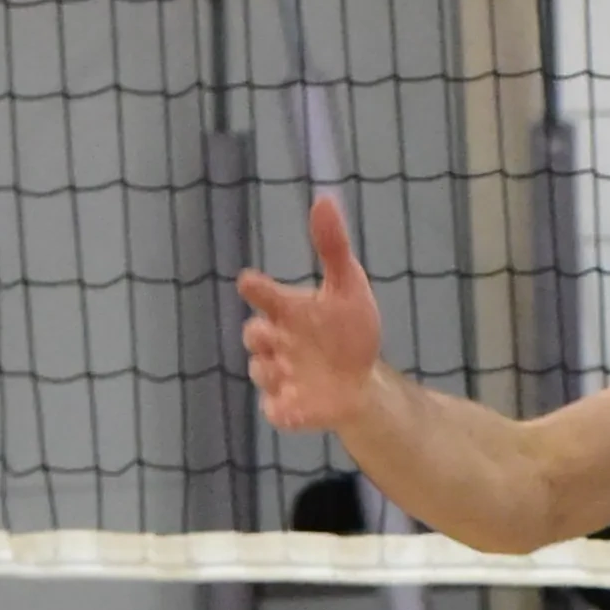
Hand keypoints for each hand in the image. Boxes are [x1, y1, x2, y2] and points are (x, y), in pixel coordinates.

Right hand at [238, 192, 385, 439]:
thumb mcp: (348, 287)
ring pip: (261, 371)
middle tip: (278, 335)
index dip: (257, 289)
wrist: (359, 381)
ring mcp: (278, 376)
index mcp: (287, 310)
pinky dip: (281, 409)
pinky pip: (274, 410)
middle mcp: (276, 341)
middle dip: (260, 334)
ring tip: (295, 368)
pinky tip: (295, 406)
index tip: (249, 283)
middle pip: (253, 335)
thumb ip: (333, 247)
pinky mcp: (286, 408)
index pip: (263, 294)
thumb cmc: (348, 330)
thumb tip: (325, 198)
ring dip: (273, 369)